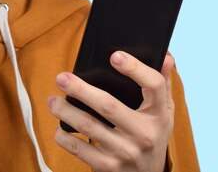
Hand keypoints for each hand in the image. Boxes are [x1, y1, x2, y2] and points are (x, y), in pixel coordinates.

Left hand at [48, 52, 174, 171]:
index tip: (115, 56)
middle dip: (80, 89)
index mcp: (159, 115)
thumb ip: (162, 84)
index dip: (135, 69)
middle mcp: (144, 134)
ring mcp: (125, 152)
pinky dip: (64, 136)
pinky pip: (79, 149)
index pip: (153, 86)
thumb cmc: (153, 136)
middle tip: (61, 77)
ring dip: (65, 111)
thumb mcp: (164, 113)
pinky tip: (58, 126)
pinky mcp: (108, 167)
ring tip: (52, 100)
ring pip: (88, 126)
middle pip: (108, 105)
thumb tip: (165, 57)